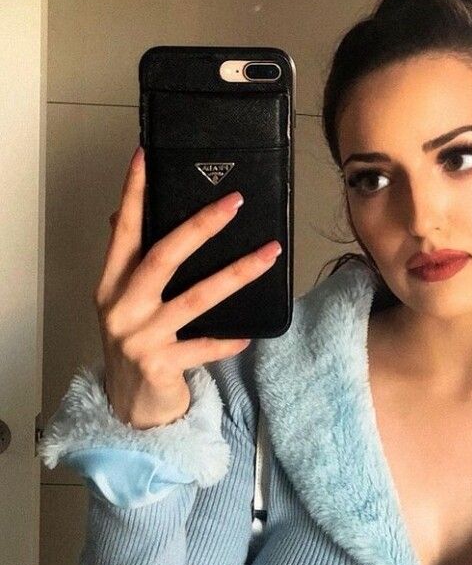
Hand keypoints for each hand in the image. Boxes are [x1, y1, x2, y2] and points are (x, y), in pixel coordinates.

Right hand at [94, 145, 281, 428]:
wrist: (130, 408)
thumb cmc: (134, 348)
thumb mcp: (123, 304)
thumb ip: (127, 264)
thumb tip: (124, 216)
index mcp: (111, 286)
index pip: (123, 231)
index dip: (133, 194)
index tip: (145, 157)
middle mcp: (121, 308)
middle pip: (162, 257)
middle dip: (200, 227)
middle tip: (234, 203)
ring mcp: (139, 338)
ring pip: (195, 299)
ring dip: (236, 274)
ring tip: (268, 255)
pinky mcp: (160, 365)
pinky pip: (204, 346)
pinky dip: (228, 339)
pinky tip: (250, 332)